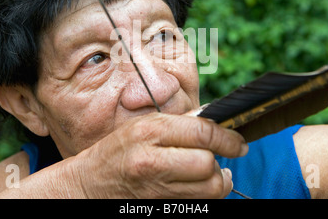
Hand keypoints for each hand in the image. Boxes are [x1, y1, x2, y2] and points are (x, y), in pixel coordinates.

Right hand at [71, 111, 247, 197]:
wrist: (88, 185)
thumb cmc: (117, 151)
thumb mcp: (142, 126)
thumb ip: (178, 124)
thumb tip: (215, 121)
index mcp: (150, 131)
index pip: (202, 133)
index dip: (228, 138)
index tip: (239, 142)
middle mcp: (153, 160)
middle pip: (208, 164)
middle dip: (221, 162)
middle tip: (219, 158)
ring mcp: (156, 188)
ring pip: (209, 188)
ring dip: (218, 181)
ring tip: (214, 174)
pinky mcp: (161, 206)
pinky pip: (198, 204)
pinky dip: (205, 196)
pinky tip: (198, 187)